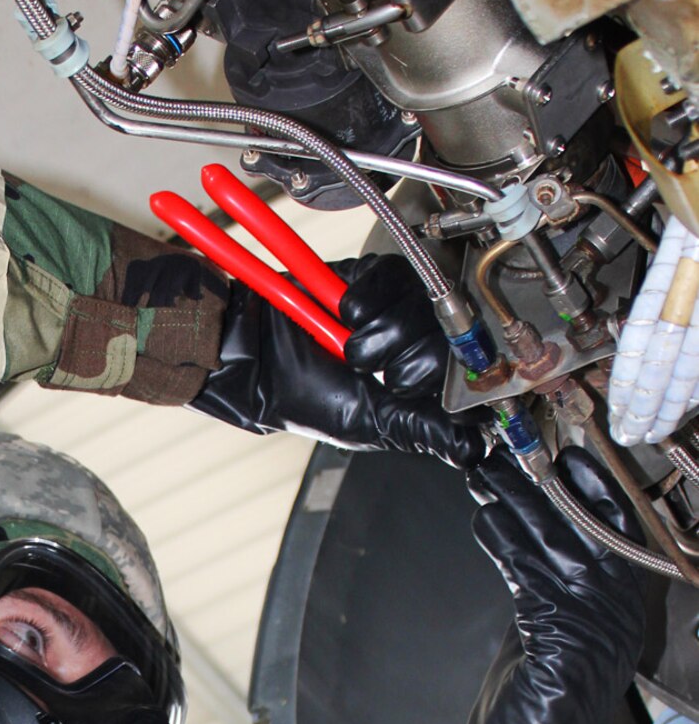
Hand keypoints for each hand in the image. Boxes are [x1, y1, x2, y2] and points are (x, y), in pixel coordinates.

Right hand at [191, 271, 485, 471]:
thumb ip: (420, 429)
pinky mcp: (371, 276)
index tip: (432, 389)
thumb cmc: (297, 394)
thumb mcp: (365, 421)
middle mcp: (411, 343)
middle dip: (410, 361)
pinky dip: (367, 299)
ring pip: (425, 306)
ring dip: (384, 332)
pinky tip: (342, 313)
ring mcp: (393, 308)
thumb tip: (472, 447)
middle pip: (450, 337)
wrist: (251, 353)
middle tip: (374, 372)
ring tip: (350, 347)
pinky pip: (394, 277)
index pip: (463, 373)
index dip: (454, 379)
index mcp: (415, 383)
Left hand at [464, 446, 647, 723]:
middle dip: (544, 487)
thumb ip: (540, 584)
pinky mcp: (567, 644)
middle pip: (586, 529)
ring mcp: (597, 630)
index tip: (554, 453)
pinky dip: (511, 548)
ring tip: (486, 476)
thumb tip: (515, 526)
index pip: (612, 530)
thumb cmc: (528, 712)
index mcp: (618, 610)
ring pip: (560, 547)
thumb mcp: (540, 633)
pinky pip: (537, 580)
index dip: (585, 488)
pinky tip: (487, 522)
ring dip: (520, 507)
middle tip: (504, 453)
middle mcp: (618, 615)